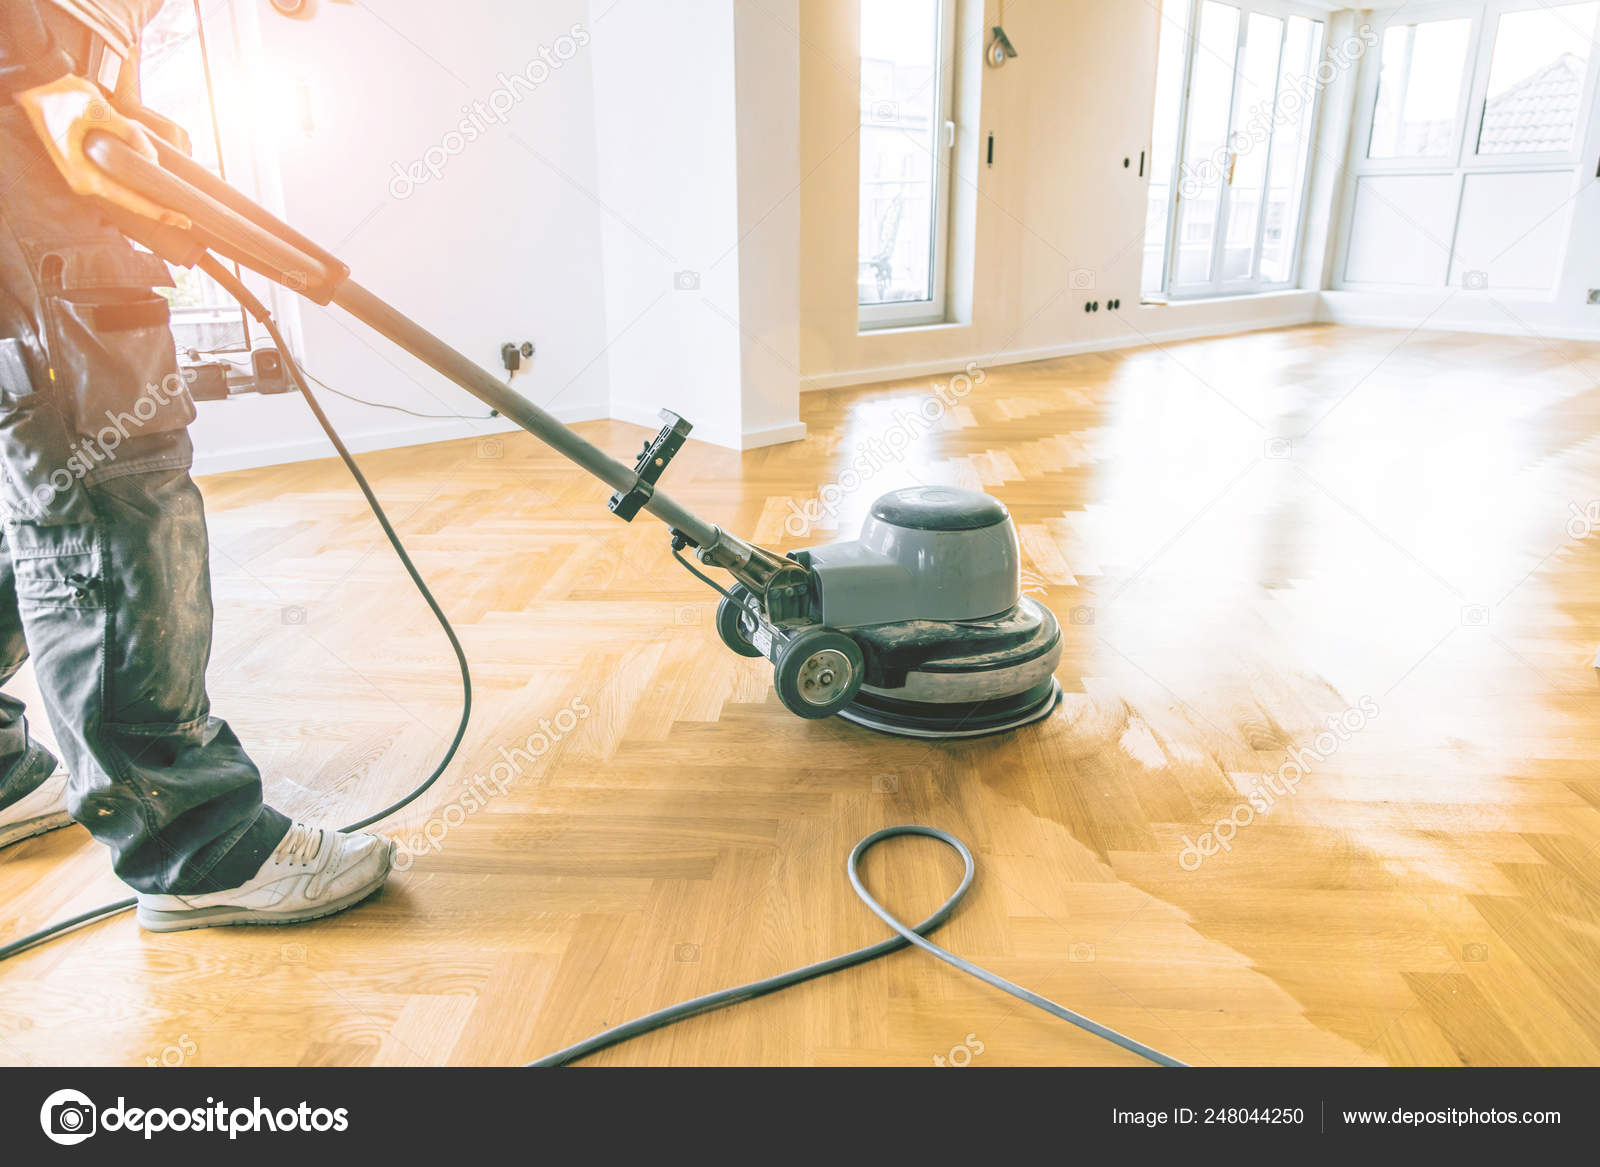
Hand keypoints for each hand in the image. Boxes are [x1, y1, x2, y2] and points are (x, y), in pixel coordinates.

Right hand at [12, 74, 191, 228]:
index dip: (158, 211)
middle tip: (185, 217)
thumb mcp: (100, 111)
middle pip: (129, 200)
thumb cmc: (63, 96)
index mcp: (85, 177)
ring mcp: (84, 174)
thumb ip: (129, 134)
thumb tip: (153, 157)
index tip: (182, 219)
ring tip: (173, 201)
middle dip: (157, 207)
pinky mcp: (86, 164)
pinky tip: (152, 180)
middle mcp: (84, 181)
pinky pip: (116, 178)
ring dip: (146, 193)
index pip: (129, 200)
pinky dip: (135, 180)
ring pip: (123, 189)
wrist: (37, 84)